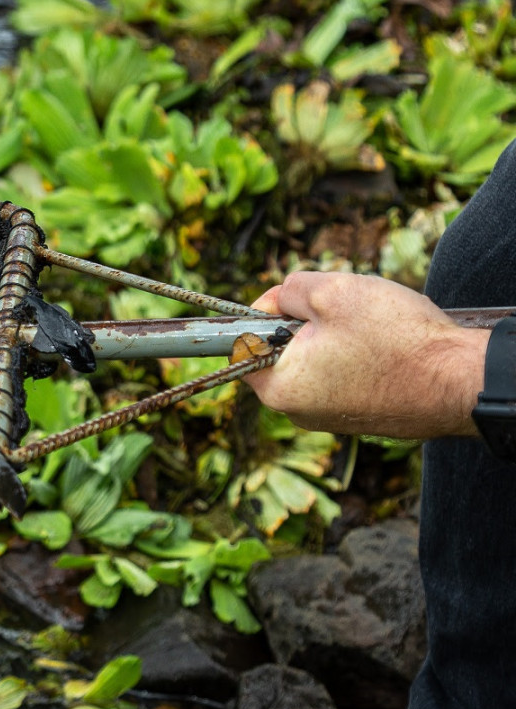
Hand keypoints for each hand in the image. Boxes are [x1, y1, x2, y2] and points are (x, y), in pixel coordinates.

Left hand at [247, 271, 484, 439]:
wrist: (462, 381)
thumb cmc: (397, 339)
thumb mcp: (332, 291)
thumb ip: (289, 289)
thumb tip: (278, 300)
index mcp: (279, 388)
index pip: (245, 344)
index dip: (265, 312)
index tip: (293, 300)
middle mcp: (299, 412)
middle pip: (283, 351)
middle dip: (305, 323)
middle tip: (341, 310)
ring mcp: (332, 419)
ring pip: (316, 361)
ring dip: (335, 337)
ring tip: (371, 329)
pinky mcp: (362, 418)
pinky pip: (345, 375)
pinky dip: (359, 356)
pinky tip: (385, 347)